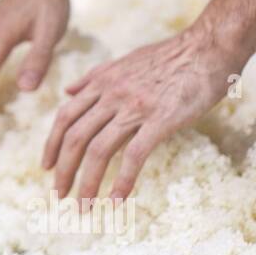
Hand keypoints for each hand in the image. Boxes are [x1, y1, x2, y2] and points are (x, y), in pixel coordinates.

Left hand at [42, 28, 237, 202]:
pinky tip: (117, 200)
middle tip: (59, 195)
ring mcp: (135, 107)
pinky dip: (122, 181)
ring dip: (87, 182)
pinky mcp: (161, 120)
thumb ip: (94, 77)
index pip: (65, 116)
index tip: (47, 166)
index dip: (52, 144)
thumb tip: (68, 90)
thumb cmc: (170, 56)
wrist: (208, 47)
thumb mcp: (124, 61)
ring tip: (84, 207)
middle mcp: (112, 95)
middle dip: (63, 170)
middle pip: (75, 137)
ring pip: (98, 150)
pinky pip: (134, 155)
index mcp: (102, 81)